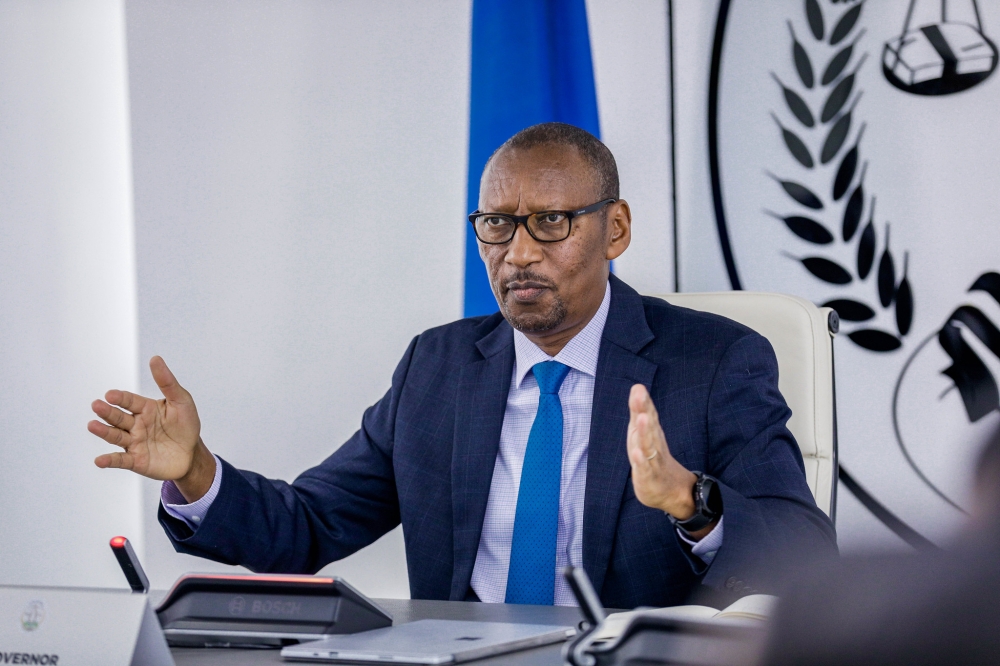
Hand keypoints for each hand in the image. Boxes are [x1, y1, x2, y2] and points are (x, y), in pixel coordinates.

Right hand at [88, 356, 214, 501]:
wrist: (192, 453)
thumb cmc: (186, 425)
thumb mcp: (181, 401)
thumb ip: (167, 382)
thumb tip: (155, 359)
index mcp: (145, 408)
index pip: (129, 401)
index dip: (120, 398)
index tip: (111, 395)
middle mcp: (135, 425)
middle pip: (118, 417)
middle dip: (107, 412)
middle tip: (96, 405)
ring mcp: (134, 442)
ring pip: (116, 436)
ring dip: (103, 431)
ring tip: (92, 426)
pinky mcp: (136, 460)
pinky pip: (121, 460)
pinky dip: (110, 461)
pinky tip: (100, 461)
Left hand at [627, 384, 715, 537]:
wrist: (671, 490)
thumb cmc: (653, 457)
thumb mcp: (643, 432)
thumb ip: (640, 410)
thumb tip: (637, 386)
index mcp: (653, 433)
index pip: (649, 415)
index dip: (644, 402)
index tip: (639, 388)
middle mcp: (655, 444)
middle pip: (649, 426)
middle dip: (644, 411)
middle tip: (640, 396)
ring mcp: (653, 461)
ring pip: (648, 445)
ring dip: (645, 432)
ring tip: (641, 419)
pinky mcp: (649, 477)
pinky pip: (645, 468)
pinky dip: (641, 461)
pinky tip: (637, 453)